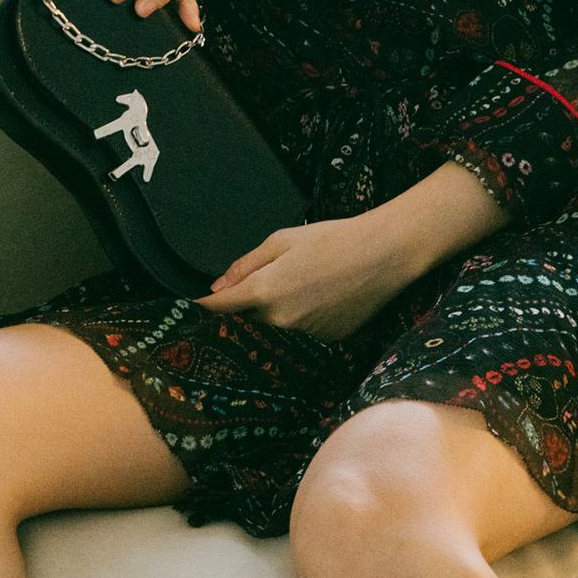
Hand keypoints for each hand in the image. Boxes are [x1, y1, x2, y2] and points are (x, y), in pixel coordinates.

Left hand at [199, 214, 412, 341]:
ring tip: (315, 276)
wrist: (384, 254)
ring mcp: (305, 332)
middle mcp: (281, 319)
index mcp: (264, 291)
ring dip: (286, 304)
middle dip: (258, 295)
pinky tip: (330, 292)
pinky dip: (309, 313)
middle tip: (285, 268)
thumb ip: (245, 266)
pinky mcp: (327, 338)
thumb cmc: (333, 239)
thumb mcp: (281, 240)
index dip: (205, 305)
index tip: (192, 305)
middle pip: (253, 312)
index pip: (221, 306)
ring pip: (280, 320)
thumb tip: (217, 287)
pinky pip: (305, 327)